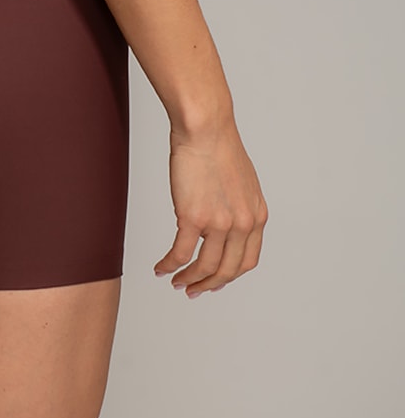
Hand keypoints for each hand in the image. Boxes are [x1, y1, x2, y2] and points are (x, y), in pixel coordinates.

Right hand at [153, 122, 267, 298]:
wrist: (205, 127)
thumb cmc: (218, 145)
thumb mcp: (241, 182)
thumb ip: (235, 207)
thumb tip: (216, 223)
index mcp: (256, 216)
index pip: (247, 260)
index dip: (229, 276)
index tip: (215, 281)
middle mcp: (242, 224)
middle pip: (227, 271)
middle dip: (209, 285)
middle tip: (193, 290)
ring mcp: (219, 223)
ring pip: (205, 267)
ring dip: (189, 280)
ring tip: (176, 282)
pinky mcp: (193, 217)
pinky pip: (180, 253)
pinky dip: (169, 265)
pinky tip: (161, 267)